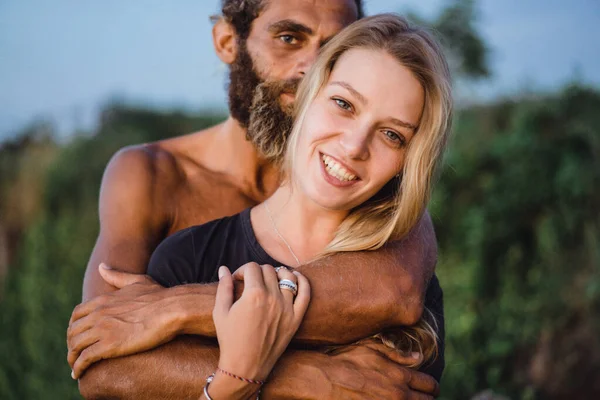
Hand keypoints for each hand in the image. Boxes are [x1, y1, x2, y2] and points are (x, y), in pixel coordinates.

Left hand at [67, 264, 177, 378]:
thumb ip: (117, 276)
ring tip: (75, 367)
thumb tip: (102, 267)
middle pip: (73, 332)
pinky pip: (85, 359)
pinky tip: (78, 374)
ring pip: (75, 346)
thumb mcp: (137, 281)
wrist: (173, 308)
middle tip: (76, 354)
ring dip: (72, 358)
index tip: (79, 336)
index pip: (76, 315)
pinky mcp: (110, 345)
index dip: (74, 327)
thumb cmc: (160, 296)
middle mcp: (98, 314)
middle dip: (71, 344)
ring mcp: (103, 330)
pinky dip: (78, 368)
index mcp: (103, 300)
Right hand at [210, 263, 309, 394]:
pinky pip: (305, 293)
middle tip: (251, 282)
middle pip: (268, 270)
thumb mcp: (220, 312)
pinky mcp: (296, 318)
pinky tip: (295, 277)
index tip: (237, 279)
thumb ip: (224, 287)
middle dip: (257, 272)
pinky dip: (302, 281)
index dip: (242, 270)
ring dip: (278, 273)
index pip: (251, 268)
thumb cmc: (230, 340)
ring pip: (288, 277)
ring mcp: (287, 308)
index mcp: (253, 294)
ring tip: (271, 278)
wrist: (245, 367)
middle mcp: (273, 298)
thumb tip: (224, 269)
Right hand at [325, 339, 438, 398]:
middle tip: (418, 395)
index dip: (431, 386)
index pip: (430, 385)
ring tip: (403, 398)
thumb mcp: (372, 349)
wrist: (325, 380)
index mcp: (400, 377)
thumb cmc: (346, 362)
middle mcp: (399, 396)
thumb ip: (397, 354)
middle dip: (425, 398)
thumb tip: (417, 357)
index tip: (428, 386)